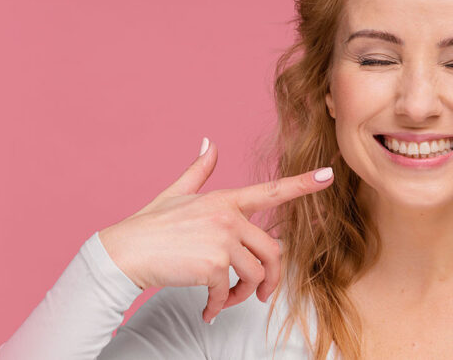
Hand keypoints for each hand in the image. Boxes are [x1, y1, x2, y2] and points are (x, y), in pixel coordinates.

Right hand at [98, 138, 333, 322]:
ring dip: (243, 296)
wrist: (123, 254)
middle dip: (271, 279)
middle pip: (272, 251)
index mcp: (224, 200)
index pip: (272, 191)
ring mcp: (222, 240)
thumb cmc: (149, 226)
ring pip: (256, 275)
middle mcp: (228, 216)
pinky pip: (230, 291)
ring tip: (227, 301)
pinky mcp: (214, 265)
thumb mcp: (176, 193)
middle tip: (259, 295)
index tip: (329, 175)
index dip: (303, 184)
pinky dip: (220, 306)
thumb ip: (199, 170)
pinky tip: (207, 311)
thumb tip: (209, 141)